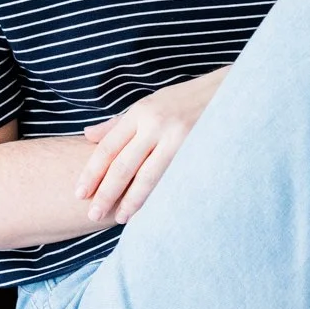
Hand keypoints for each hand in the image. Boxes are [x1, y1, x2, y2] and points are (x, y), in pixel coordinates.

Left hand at [76, 67, 229, 224]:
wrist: (230, 91)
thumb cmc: (184, 100)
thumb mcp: (150, 105)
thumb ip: (119, 123)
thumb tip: (87, 135)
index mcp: (141, 112)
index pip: (109, 147)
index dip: (92, 172)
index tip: (80, 193)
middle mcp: (157, 124)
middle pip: (124, 164)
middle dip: (106, 192)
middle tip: (92, 213)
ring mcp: (179, 137)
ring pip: (148, 176)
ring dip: (132, 200)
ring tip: (119, 217)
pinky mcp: (198, 149)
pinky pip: (173, 178)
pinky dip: (159, 195)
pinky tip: (151, 209)